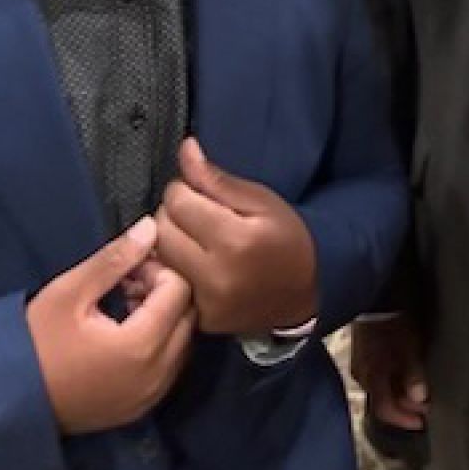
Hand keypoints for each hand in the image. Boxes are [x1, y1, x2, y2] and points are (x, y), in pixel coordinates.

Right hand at [26, 216, 194, 434]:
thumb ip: (115, 260)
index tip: (129, 269)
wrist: (4, 403)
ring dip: (165, 319)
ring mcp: (150, 396)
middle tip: (130, 284)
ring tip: (126, 307)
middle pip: (188, 316)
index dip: (159, 270)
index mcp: (143, 345)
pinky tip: (126, 335)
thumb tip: (151, 228)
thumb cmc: (33, 344)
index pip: (180, 291)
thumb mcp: (69, 293)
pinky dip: (160, 346)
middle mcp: (157, 374)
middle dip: (166, 292)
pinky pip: (169, 368)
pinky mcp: (139, 408)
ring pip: (182, 342)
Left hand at [155, 137, 317, 334]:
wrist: (309, 289)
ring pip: (159, 259)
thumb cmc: (288, 237)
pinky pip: (169, 285)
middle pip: (162, 231)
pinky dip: (175, 269)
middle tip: (195, 213)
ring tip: (193, 236)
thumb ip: (217, 179)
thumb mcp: (261, 200)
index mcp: (236, 239)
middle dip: (172, 214)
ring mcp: (207, 302)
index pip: (178, 202)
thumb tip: (186, 150)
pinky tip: (195, 262)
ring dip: (169, 241)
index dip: (184, 189)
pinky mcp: (202, 320)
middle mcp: (217, 275)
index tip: (199, 191)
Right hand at [350, 315, 428, 430]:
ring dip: (399, 396)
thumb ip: (413, 375)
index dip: (404, 419)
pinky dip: (392, 384)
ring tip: (418, 396)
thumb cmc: (392, 325)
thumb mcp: (408, 348)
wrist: (373, 299)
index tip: (422, 423)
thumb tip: (420, 399)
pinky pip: (377, 379)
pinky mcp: (362, 356)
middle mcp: (363, 377)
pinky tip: (404, 380)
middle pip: (383, 402)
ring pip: (380, 391)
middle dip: (405, 409)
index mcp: (373, 378)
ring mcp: (360, 366)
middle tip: (425, 409)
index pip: (386, 411)